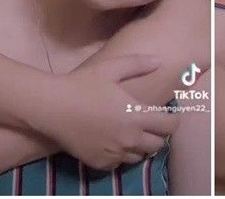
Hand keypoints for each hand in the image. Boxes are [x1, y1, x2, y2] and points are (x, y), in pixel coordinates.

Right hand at [30, 54, 178, 170]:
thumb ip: (138, 64)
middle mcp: (129, 138)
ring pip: (138, 156)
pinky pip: (118, 164)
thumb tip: (159, 60)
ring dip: (140, 146)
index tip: (168, 115)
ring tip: (132, 133)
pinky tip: (113, 142)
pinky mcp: (99, 162)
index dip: (173, 120)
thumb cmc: (82, 84)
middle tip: (150, 124)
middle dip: (158, 134)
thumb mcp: (111, 68)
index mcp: (136, 115)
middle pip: (157, 145)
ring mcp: (114, 153)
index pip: (169, 126)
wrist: (51, 107)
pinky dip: (120, 156)